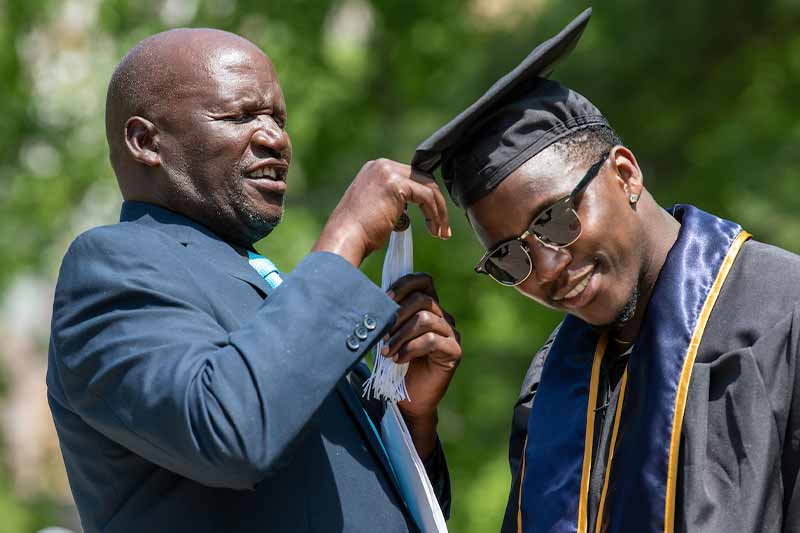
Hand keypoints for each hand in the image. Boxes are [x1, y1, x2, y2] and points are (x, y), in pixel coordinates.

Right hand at [312, 159, 450, 266]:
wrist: (345, 239)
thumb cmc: (357, 234)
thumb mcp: (376, 210)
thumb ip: (391, 203)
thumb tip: (408, 212)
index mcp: (376, 170)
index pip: (412, 177)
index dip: (427, 199)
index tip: (434, 220)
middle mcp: (381, 166)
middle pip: (423, 179)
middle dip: (437, 205)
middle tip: (442, 229)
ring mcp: (388, 172)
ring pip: (428, 187)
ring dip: (439, 212)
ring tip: (441, 233)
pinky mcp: (396, 184)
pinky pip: (426, 197)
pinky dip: (435, 214)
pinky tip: (434, 230)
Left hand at [383, 273, 461, 458]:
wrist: (408, 400)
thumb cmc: (396, 365)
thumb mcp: (389, 335)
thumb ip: (389, 315)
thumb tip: (371, 298)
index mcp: (428, 307)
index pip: (424, 281)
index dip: (405, 283)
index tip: (385, 297)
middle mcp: (443, 317)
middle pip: (423, 299)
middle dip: (397, 314)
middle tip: (382, 332)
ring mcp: (451, 333)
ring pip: (425, 319)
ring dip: (400, 335)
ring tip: (386, 351)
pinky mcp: (454, 351)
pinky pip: (432, 340)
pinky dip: (410, 349)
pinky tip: (398, 360)